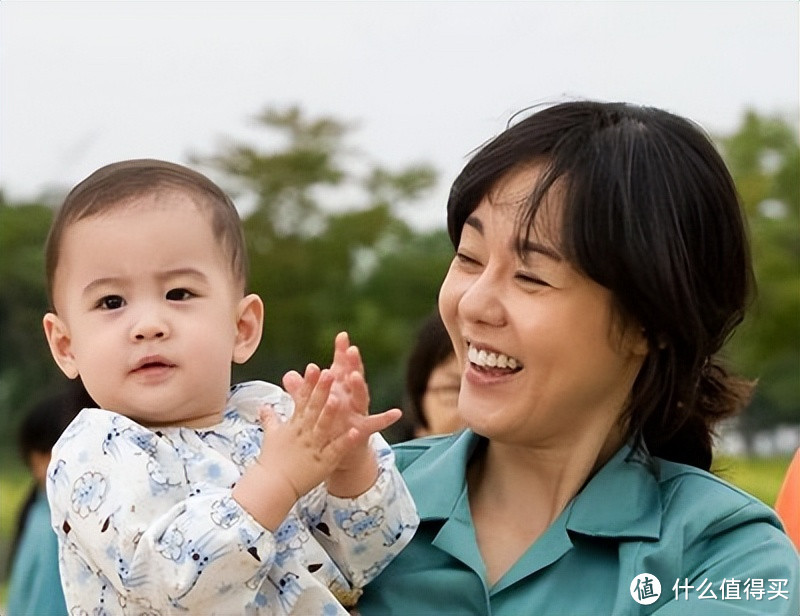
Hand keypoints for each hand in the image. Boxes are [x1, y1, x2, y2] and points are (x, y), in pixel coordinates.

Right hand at [232, 364, 360, 529]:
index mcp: (294, 425)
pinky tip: (355, 431)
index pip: (301, 400)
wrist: (271, 487)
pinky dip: (345, 441)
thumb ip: (271, 418)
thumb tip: (263, 405)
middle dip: (321, 391)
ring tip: (339, 398)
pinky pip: (335, 451)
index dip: (308, 384)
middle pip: (313, 409)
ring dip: (330, 413)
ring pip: (323, 427)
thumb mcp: (271, 436)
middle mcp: (303, 433)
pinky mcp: (323, 463)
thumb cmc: (272, 461)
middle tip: (329, 372)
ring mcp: (313, 448)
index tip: (314, 367)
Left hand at [283, 332, 401, 496]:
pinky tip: (396, 413)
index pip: (340, 367)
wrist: (338, 452)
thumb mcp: (313, 408)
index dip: (341, 352)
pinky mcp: (363, 428)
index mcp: (338, 389)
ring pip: (361, 397)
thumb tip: (289, 376)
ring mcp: (358, 412)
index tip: (342, 336)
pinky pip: (375, 423)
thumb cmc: (328, 424)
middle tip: (351, 350)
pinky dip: (385, 418)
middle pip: (352, 377)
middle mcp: (350, 397)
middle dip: (352, 363)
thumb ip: (302, 392)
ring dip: (359, 386)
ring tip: (356, 376)